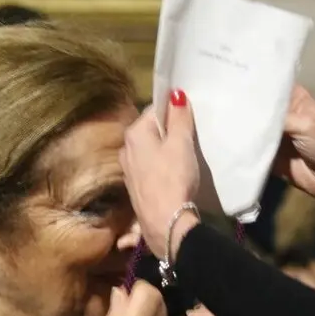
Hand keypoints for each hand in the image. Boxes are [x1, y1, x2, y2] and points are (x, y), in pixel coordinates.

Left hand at [120, 90, 201, 259]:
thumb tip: (174, 93)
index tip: (189, 121)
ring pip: (149, 150)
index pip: (154, 110)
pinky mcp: (135, 188)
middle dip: (168, 132)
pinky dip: (160, 167)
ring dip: (164, 150)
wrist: (165, 222)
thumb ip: (179, 117)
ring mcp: (128, 170)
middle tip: (189, 140)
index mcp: (133, 133)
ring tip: (183, 159)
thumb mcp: (181, 143)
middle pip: (150, 130)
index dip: (173, 112)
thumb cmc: (173, 177)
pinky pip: (149, 168)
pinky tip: (173, 176)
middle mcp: (125, 149)